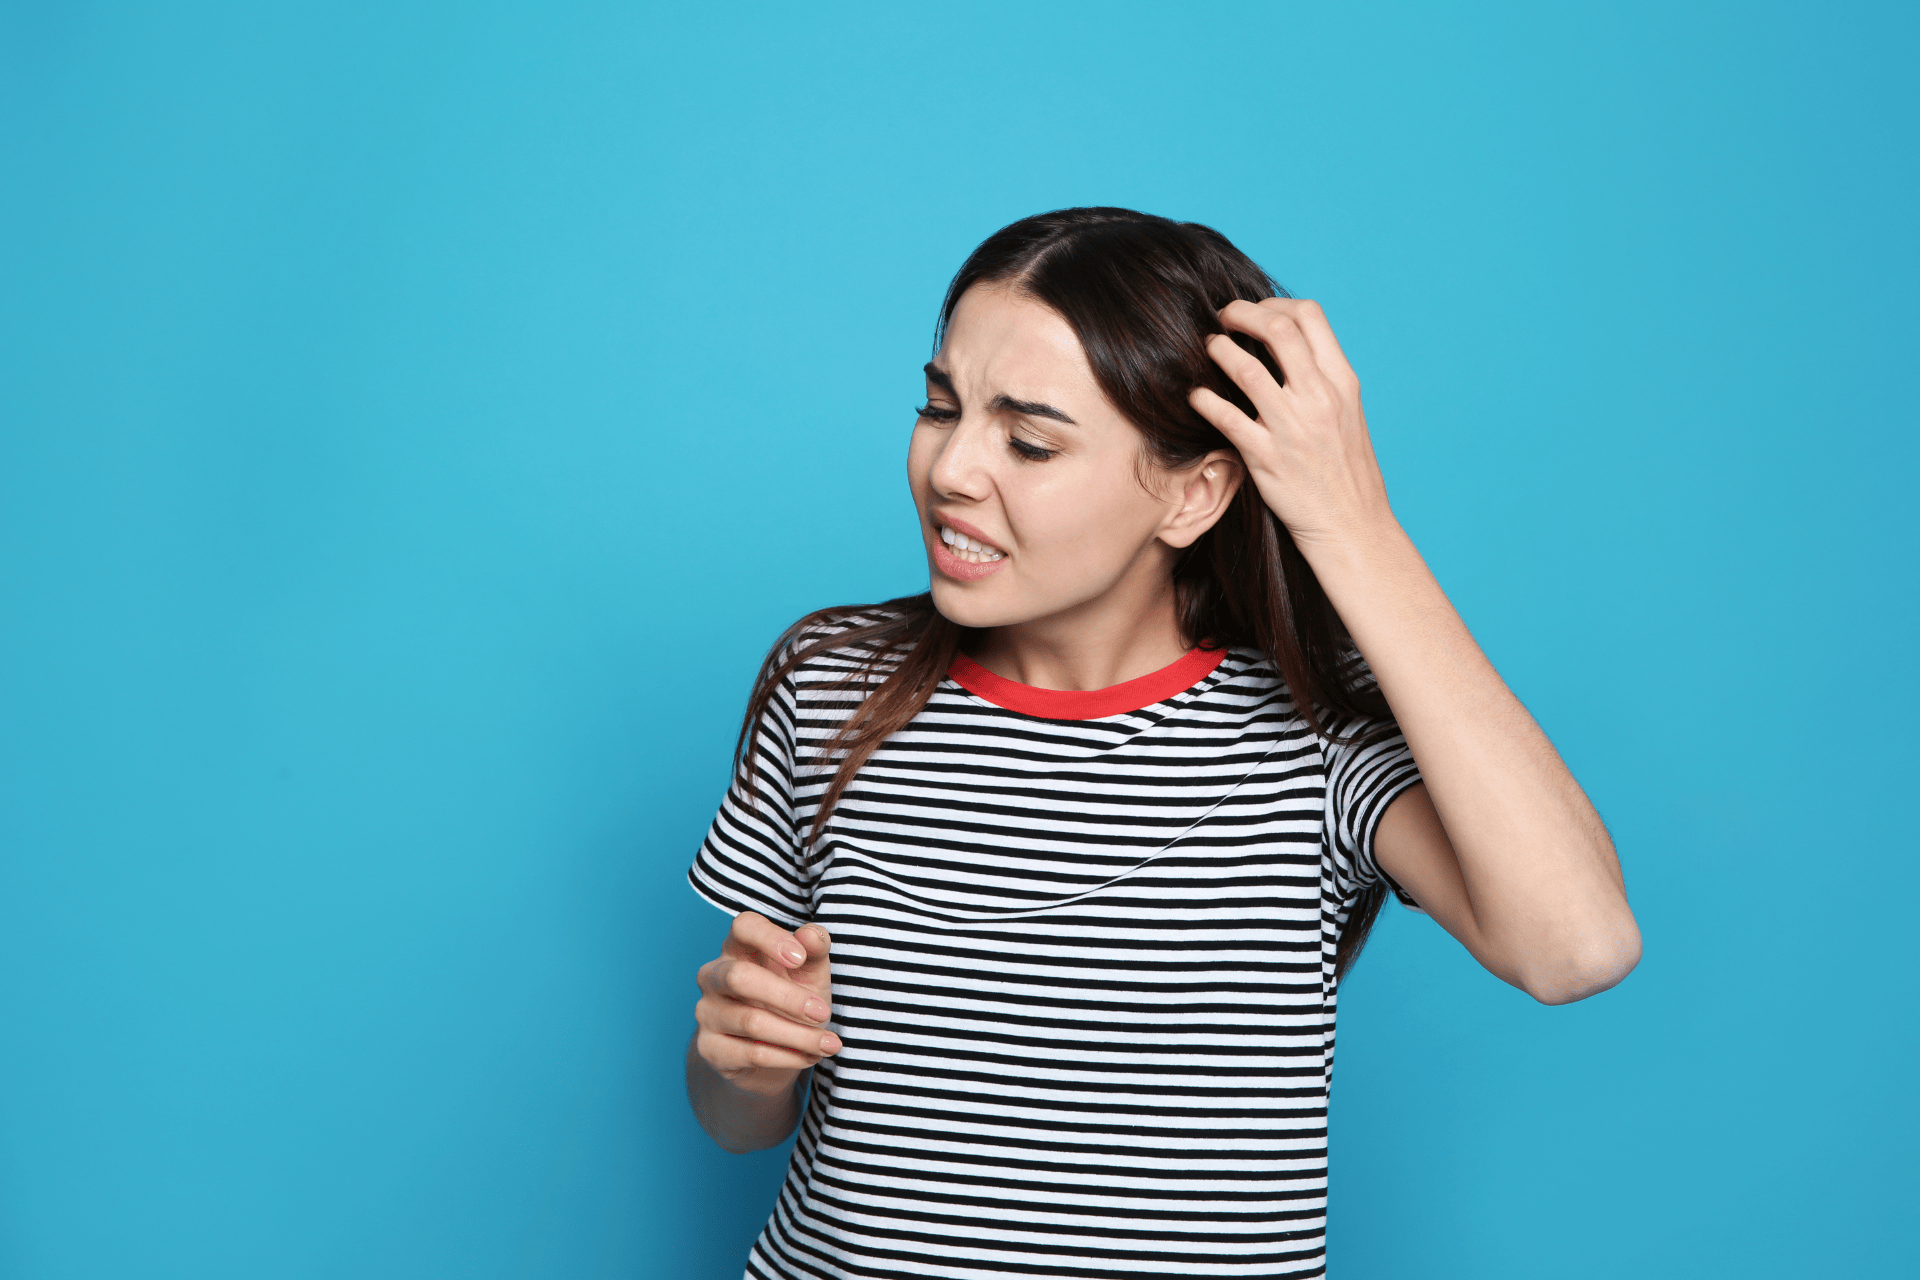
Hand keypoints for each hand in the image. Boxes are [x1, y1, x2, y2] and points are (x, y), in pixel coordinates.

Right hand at [693, 911, 838, 1097]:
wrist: (776, 1055)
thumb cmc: (793, 1002)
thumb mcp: (810, 974)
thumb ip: (814, 951)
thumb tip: (813, 935)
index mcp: (739, 947)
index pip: (744, 926)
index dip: (770, 938)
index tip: (800, 958)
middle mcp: (714, 975)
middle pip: (739, 978)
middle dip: (788, 998)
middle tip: (823, 1013)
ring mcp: (707, 1012)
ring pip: (751, 1022)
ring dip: (798, 1035)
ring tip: (828, 1044)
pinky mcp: (709, 1048)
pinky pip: (751, 1053)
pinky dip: (788, 1057)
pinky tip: (809, 1056)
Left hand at [1188, 298, 1393, 553]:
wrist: (1353, 526)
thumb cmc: (1346, 472)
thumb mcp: (1348, 415)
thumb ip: (1322, 381)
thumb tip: (1290, 348)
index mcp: (1342, 382)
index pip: (1310, 315)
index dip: (1275, 302)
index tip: (1255, 311)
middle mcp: (1320, 398)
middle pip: (1277, 328)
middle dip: (1242, 312)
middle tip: (1222, 317)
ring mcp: (1293, 427)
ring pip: (1245, 367)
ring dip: (1218, 348)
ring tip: (1207, 347)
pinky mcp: (1266, 457)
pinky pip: (1225, 417)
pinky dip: (1204, 399)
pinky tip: (1195, 397)